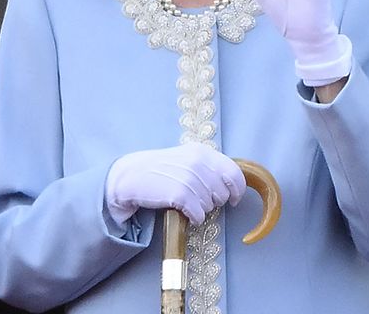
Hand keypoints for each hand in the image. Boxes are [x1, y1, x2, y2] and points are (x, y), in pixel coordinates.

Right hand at [104, 143, 245, 226]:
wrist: (130, 176)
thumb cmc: (160, 170)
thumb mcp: (186, 159)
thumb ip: (208, 167)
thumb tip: (232, 185)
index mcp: (202, 151)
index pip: (234, 173)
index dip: (237, 190)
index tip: (234, 199)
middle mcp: (198, 162)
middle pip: (224, 193)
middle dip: (215, 201)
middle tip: (197, 198)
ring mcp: (189, 178)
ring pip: (211, 206)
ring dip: (201, 209)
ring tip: (185, 201)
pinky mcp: (180, 194)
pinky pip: (199, 215)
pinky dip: (194, 217)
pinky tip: (183, 211)